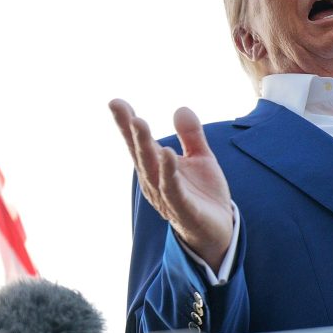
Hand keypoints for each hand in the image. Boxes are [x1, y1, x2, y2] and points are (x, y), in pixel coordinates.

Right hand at [110, 100, 233, 270]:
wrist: (217, 230)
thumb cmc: (203, 194)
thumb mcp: (200, 158)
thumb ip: (191, 135)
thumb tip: (180, 109)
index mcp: (157, 166)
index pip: (139, 142)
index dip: (126, 123)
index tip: (114, 102)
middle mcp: (155, 180)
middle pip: (141, 152)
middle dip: (131, 130)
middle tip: (122, 108)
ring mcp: (166, 196)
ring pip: (152, 168)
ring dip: (145, 146)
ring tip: (139, 122)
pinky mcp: (183, 209)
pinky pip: (173, 189)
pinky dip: (169, 172)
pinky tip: (168, 154)